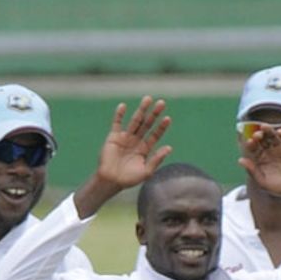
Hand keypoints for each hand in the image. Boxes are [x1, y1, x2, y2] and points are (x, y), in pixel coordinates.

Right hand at [75, 96, 172, 217]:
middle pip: (147, 124)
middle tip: (162, 103)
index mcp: (145, 148)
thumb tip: (169, 148)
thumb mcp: (147, 171)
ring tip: (148, 98)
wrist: (111, 181)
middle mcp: (136, 141)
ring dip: (142, 110)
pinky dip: (119, 115)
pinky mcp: (114, 137)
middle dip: (154, 114)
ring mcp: (125, 137)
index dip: (161, 127)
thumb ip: (157, 159)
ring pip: (135, 121)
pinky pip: (117, 123)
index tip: (168, 118)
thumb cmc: (129, 179)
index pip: (155, 134)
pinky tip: (123, 106)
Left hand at [237, 126, 280, 200]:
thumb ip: (252, 171)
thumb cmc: (279, 189)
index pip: (253, 148)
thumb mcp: (263, 183)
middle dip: (259, 135)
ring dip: (269, 130)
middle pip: (262, 140)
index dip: (251, 144)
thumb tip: (240, 160)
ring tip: (265, 127)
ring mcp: (280, 148)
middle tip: (257, 135)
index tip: (250, 142)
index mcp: (260, 159)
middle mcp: (269, 151)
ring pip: (273, 136)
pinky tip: (280, 132)